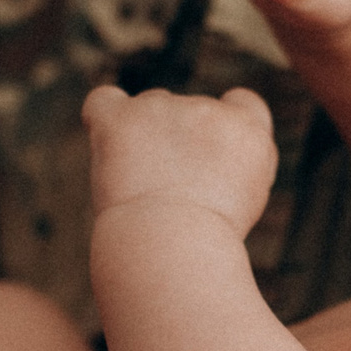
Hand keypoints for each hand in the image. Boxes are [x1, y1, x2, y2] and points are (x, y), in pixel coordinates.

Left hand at [82, 83, 278, 232]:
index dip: (224, 126)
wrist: (174, 247)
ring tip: (143, 194)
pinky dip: (101, 120)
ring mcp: (164, 108)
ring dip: (141, 143)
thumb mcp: (246, 201)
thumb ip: (232, 164)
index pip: (243, 103)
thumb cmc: (210, 241)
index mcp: (248, 130)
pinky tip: (106, 144)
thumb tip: (201, 154)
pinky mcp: (122, 118)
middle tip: (171, 198)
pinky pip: (103, 102)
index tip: (211, 158)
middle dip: (176, 145)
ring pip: (146, 113)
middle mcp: (209, 110)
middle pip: (187, 112)